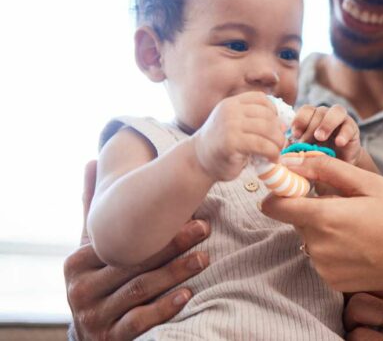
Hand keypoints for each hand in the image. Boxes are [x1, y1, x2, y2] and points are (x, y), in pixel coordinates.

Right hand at [65, 161, 210, 339]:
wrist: (91, 336)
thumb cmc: (98, 282)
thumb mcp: (91, 250)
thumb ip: (92, 211)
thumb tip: (90, 160)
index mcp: (76, 264)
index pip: (121, 243)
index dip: (155, 228)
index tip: (188, 211)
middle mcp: (80, 291)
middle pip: (133, 264)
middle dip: (172, 244)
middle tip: (205, 227)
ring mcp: (94, 317)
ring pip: (140, 291)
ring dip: (175, 272)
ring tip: (204, 258)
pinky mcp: (110, 339)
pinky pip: (140, 322)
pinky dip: (165, 307)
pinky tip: (188, 295)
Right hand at [192, 92, 285, 180]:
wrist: (199, 161)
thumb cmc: (222, 145)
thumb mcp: (235, 125)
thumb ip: (253, 120)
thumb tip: (284, 124)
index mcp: (232, 103)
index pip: (261, 99)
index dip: (273, 112)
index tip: (275, 127)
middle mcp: (230, 110)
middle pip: (268, 115)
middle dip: (278, 131)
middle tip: (280, 144)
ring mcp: (230, 125)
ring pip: (267, 129)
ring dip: (278, 143)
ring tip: (277, 153)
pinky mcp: (231, 142)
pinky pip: (261, 144)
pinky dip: (272, 153)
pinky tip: (272, 159)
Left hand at [260, 154, 382, 292]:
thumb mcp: (369, 183)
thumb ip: (325, 169)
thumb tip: (292, 161)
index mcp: (324, 217)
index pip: (274, 205)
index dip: (282, 191)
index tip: (299, 184)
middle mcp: (318, 247)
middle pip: (296, 220)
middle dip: (313, 208)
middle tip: (350, 203)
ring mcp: (325, 268)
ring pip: (310, 238)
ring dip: (326, 229)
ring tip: (361, 224)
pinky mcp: (335, 282)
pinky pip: (323, 258)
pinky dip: (336, 249)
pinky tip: (363, 243)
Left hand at [290, 104, 360, 164]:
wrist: (340, 166)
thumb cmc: (318, 157)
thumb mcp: (304, 153)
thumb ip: (294, 150)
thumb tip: (283, 152)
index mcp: (312, 118)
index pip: (305, 110)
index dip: (300, 120)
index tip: (295, 135)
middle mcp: (326, 115)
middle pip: (319, 111)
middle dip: (311, 127)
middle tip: (306, 143)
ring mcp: (341, 120)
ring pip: (336, 111)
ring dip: (326, 124)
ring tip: (320, 138)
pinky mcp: (353, 129)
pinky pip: (349, 126)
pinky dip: (343, 134)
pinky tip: (339, 143)